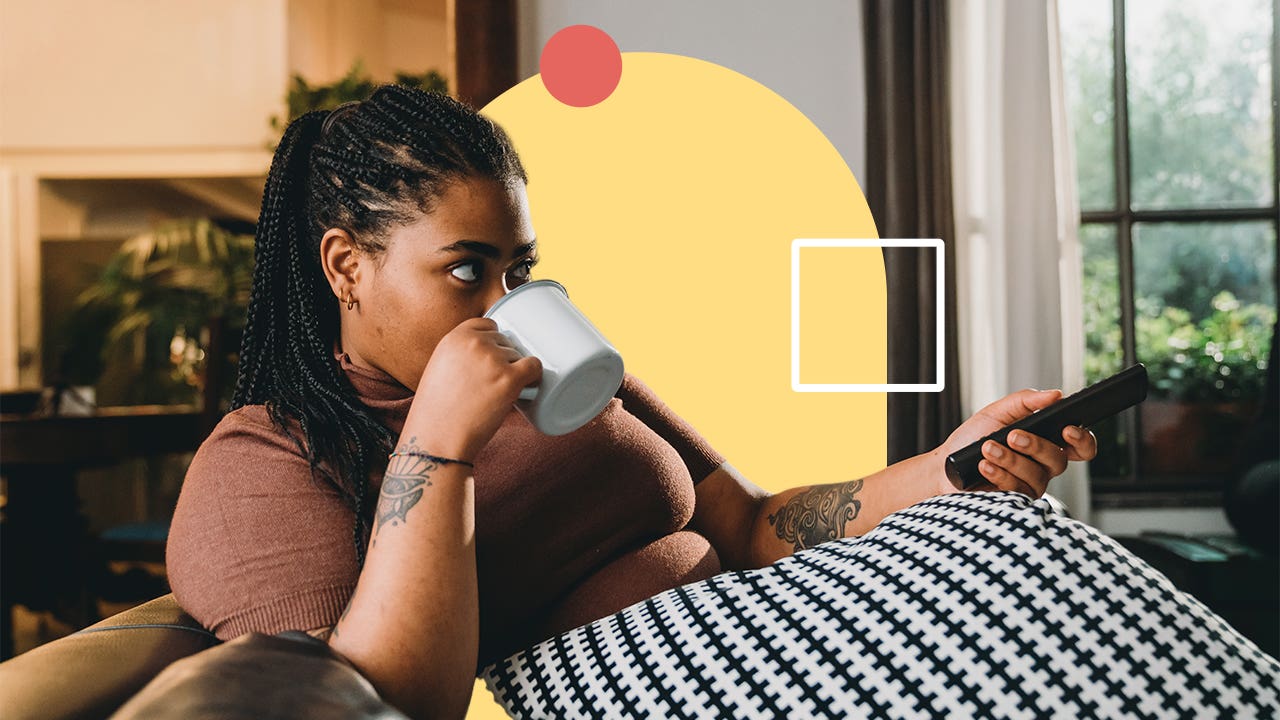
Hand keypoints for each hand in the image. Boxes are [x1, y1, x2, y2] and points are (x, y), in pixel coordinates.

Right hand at [405, 317, 541, 461]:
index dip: (494, 340)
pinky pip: (534, 367)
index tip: (495, 355)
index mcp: (454, 338)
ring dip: (515, 371)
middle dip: (504, 359)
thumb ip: (460, 356)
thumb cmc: (437, 412)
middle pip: (505, 341)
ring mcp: (493, 359)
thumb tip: (488, 356)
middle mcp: (474, 343)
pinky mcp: (509, 379)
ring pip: (518, 356)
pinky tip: (532, 383)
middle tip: (494, 382)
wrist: (437, 438)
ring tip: (500, 393)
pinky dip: (536, 375)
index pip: (487, 324)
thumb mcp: (440, 369)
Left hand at [933, 389, 1097, 497]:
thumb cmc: (972, 439)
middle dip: (1036, 445)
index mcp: (1045, 443)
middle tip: (1012, 435)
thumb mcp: (997, 413)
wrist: (946, 465)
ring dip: (1010, 459)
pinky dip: (999, 473)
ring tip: (987, 448)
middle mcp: (1043, 466)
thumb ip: (1025, 401)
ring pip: (1036, 476)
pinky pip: (1017, 489)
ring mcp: (1030, 485)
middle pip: (1058, 460)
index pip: (1080, 446)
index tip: (1068, 429)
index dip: (1083, 440)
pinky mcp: (1015, 501)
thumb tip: (1055, 395)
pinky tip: (984, 465)